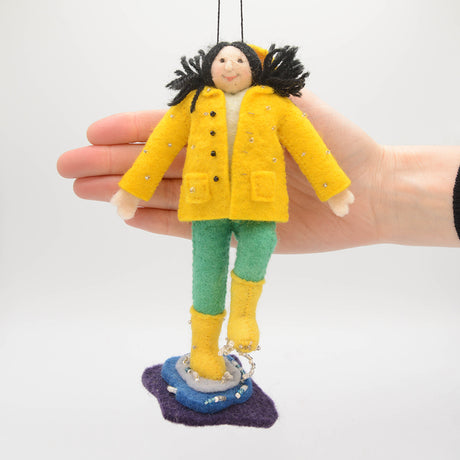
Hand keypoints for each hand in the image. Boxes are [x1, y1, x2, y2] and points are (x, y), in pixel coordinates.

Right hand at [57, 94, 385, 252]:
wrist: (366, 193)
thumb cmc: (336, 145)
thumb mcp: (289, 107)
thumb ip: (246, 95)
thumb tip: (206, 78)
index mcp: (230, 131)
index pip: (171, 130)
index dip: (131, 132)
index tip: (93, 133)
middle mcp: (222, 164)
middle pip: (158, 164)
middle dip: (112, 165)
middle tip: (69, 168)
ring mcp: (226, 200)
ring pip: (166, 196)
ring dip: (126, 194)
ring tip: (86, 193)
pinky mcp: (237, 231)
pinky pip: (190, 229)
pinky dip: (159, 223)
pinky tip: (129, 218)